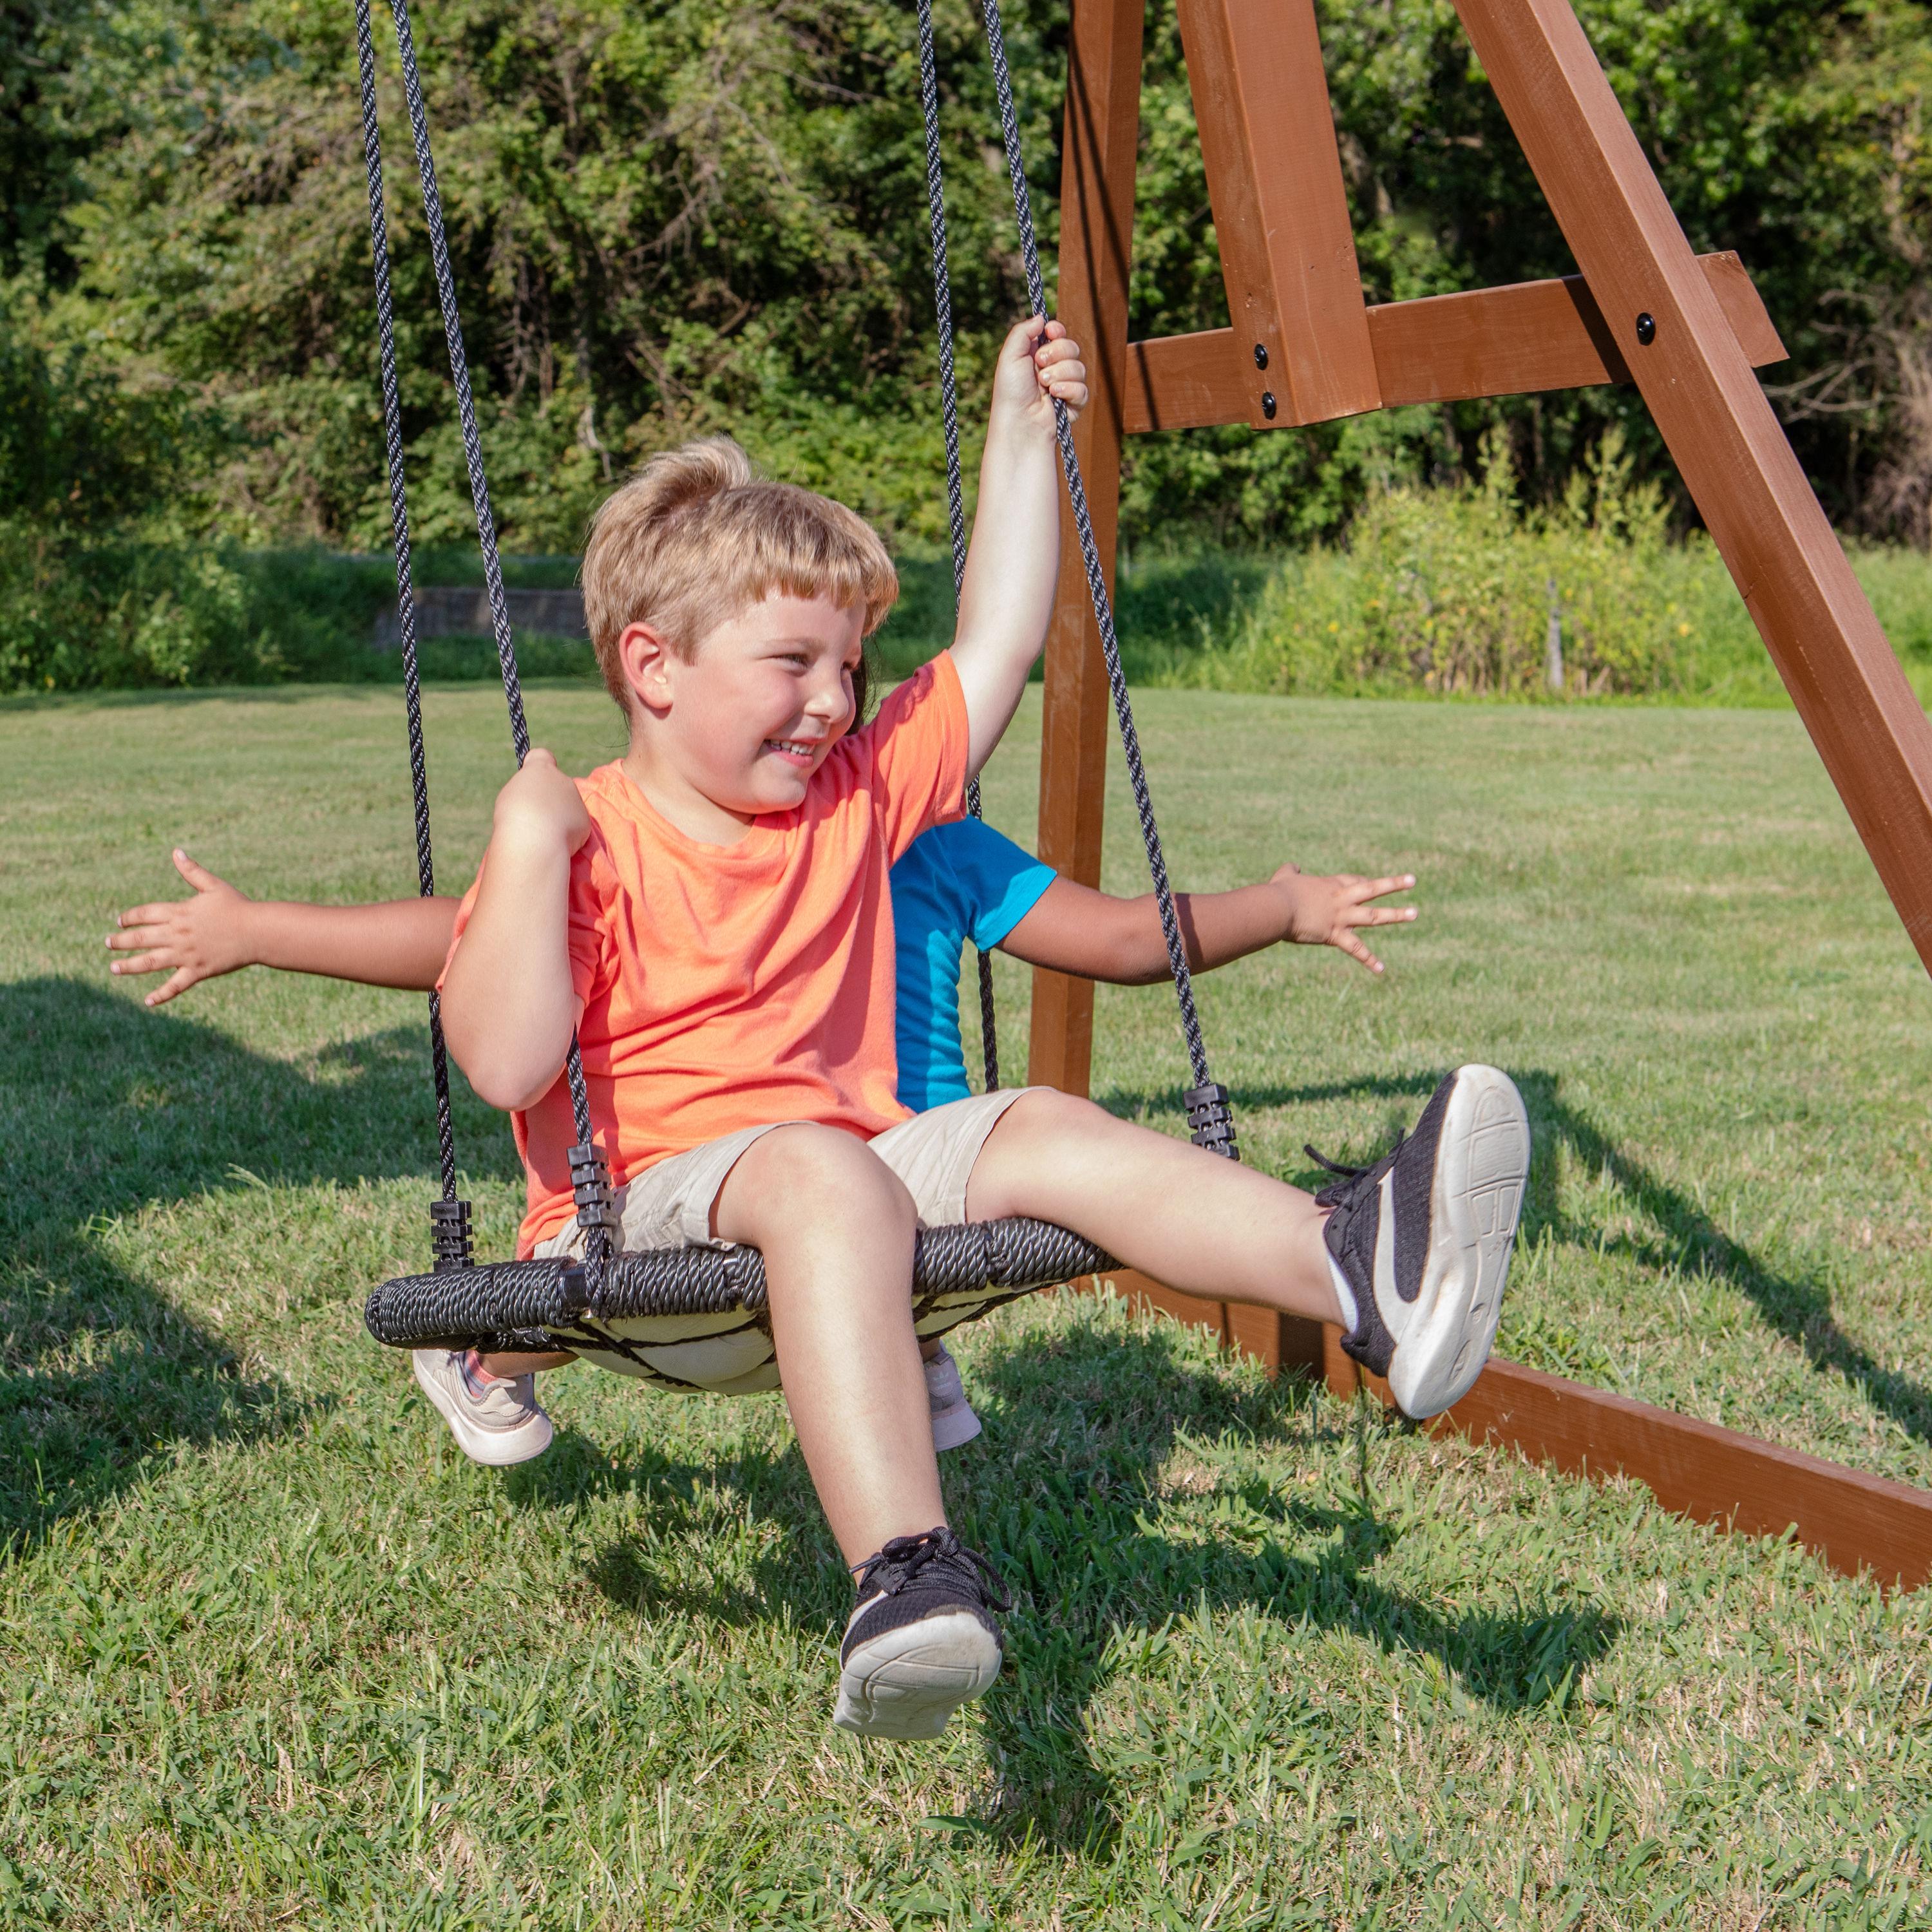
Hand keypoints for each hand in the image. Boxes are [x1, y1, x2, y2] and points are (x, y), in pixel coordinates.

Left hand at [107, 850, 257, 1005]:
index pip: (145, 914)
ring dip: (129, 966)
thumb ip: (192, 871)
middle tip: (108, 943)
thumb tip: (176, 852)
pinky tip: (147, 1001)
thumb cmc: (238, 906)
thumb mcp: (213, 886)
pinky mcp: (198, 971)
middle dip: (121, 941)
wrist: (258, 931)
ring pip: (150, 962)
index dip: (130, 917)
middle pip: (140, 938)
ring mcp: (186, 955)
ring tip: (114, 968)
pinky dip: (161, 995)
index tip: (120, 920)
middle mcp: (177, 935)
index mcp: (179, 913)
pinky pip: (175, 985)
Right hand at [492, 748, 590, 854]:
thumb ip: (526, 790)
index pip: (542, 756)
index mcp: (541, 769)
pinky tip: (554, 839)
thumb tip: (534, 796)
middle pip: (556, 785)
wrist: (535, 839)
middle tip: (534, 816)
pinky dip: (567, 832)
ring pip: (567, 806)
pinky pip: (575, 824)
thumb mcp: (511, 794)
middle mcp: (563, 780)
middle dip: (549, 798)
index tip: (532, 779)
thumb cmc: (515, 815)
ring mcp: (576, 799)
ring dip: (559, 816)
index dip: (537, 766)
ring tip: (543, 831)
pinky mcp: (585, 820)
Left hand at [990, 315, 1088, 435]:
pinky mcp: (1074, 404)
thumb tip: (1041, 318)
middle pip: (1071, 347)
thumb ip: (1023, 331)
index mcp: (1037, 355)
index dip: (1057, 331)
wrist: (1019, 423)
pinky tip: (1054, 397)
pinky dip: (1068, 390)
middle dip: (1056, 353)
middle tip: (1039, 365)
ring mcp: (1064, 386)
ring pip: (1079, 367)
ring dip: (1060, 374)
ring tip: (1044, 386)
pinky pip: (1083, 388)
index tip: (1050, 332)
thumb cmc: (1010, 392)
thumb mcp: (1010, 356)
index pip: (1057, 334)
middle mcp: (1052, 368)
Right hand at [1268, 862, 1416, 974]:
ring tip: (1414, 913)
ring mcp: (1341, 917)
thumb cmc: (1279, 892)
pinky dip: (1368, 960)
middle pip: (1372, 889)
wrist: (1277, 908)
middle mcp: (1341, 899)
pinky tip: (1381, 969)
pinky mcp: (1335, 935)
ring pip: (1374, 915)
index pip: (1355, 882)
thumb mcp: (1285, 876)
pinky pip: (1356, 950)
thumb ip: (1291, 870)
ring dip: (1395, 914)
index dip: (1364, 882)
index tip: (1371, 884)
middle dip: (1393, 885)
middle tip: (1412, 881)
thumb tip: (1293, 867)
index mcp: (1331, 886)